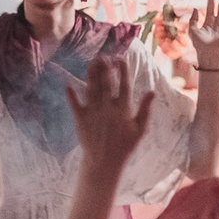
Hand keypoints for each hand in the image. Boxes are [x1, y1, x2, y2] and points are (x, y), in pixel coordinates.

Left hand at [62, 55, 155, 183]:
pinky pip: (74, 104)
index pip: (124, 85)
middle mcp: (107, 108)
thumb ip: (145, 110)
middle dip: (105, 67)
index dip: (122, 70)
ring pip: (91, 89)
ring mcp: (93, 113)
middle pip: (106, 83)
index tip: (120, 58)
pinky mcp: (81, 119)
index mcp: (123, 109)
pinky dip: (71, 94)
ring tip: (93, 62)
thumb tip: (152, 91)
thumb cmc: (125, 146)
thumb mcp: (140, 130)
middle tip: (103, 56)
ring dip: (91, 74)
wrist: (104, 162)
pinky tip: (67, 83)